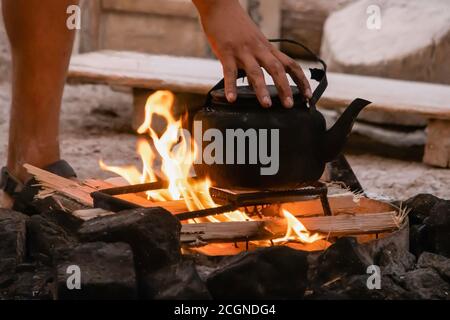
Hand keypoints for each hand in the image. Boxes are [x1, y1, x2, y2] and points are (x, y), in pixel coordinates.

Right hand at [193, 0, 311, 107]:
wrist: (220, 5)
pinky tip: (231, 99)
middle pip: (277, 70)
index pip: (291, 65)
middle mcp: (258, 50)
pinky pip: (230, 72)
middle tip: (289, 105)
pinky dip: (231, 86)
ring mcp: (242, 51)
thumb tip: (255, 82)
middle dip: (285, 88)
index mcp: (267, 48)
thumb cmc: (235, 24)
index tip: (308, 95)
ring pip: (256, 72)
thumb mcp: (253, 41)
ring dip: (262, 90)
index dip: (301, 80)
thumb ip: (257, 59)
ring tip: (267, 105)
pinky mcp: (226, 52)